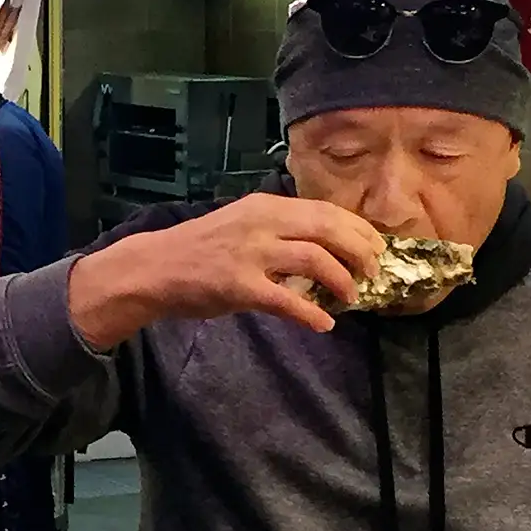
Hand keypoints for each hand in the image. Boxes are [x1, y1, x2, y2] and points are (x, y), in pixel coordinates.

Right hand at [67, 195, 386, 349]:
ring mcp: (250, 253)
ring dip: (341, 280)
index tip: (376, 246)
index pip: (325, 211)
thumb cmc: (199, 250)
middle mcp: (261, 222)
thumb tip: (325, 248)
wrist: (154, 268)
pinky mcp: (239, 285)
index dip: (357, 229)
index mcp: (265, 206)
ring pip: (315, 259)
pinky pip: (287, 299)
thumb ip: (279, 231)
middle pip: (328, 229)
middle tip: (373, 271)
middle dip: (360, 251)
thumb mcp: (241, 225)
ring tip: (352, 296)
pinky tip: (323, 324)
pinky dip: (311, 313)